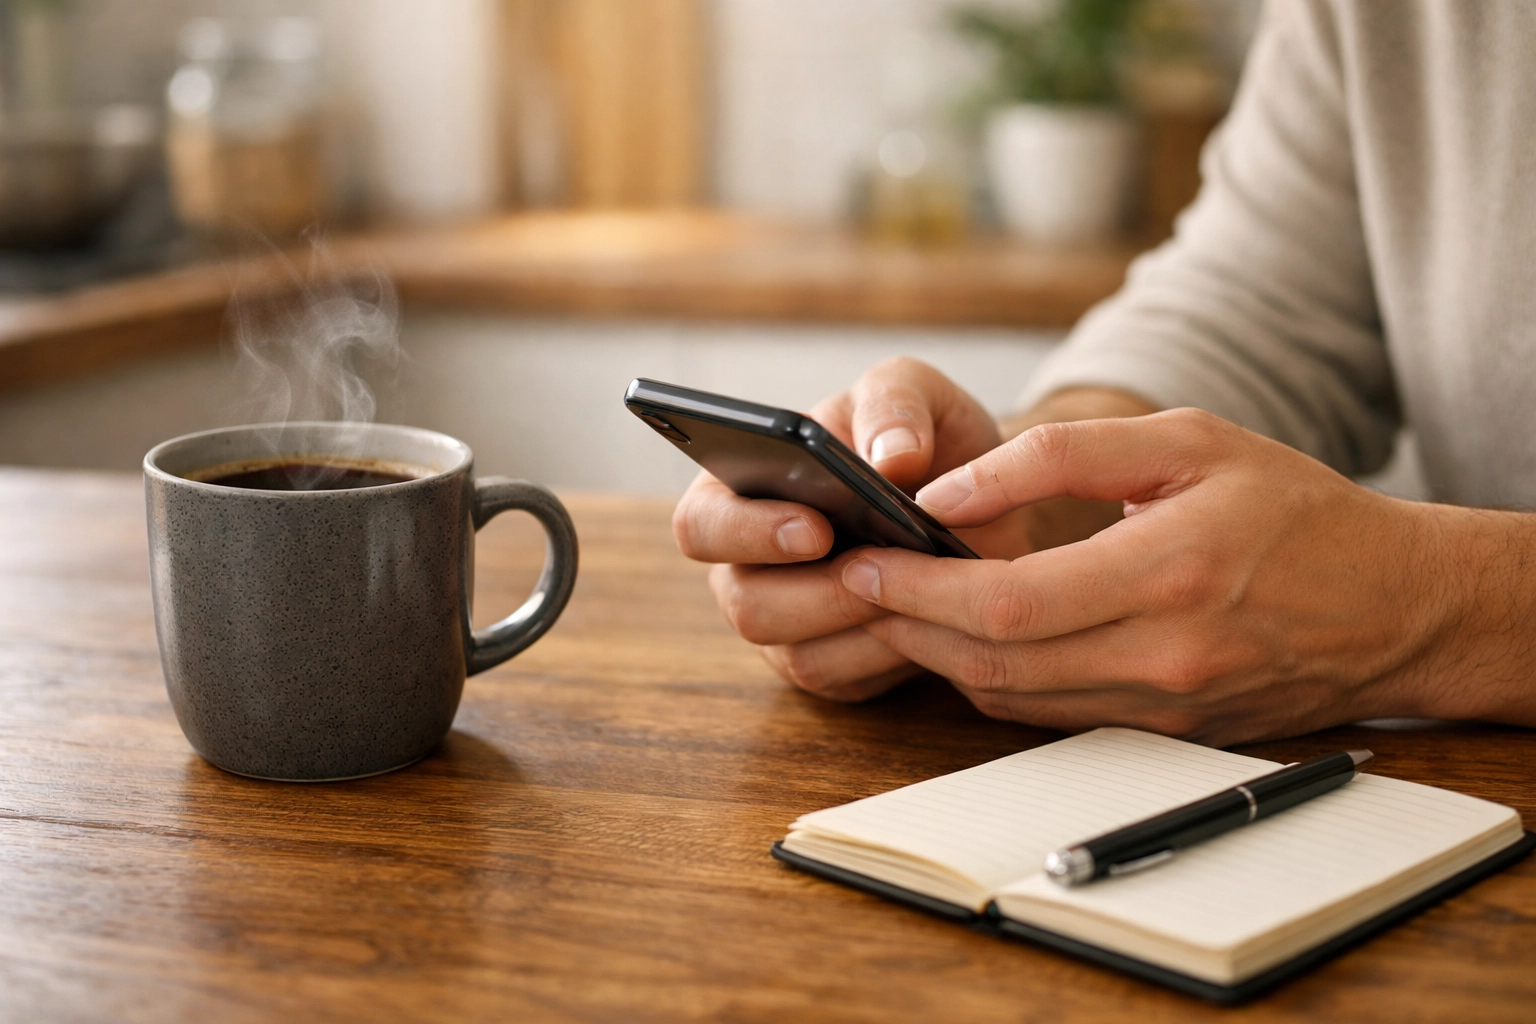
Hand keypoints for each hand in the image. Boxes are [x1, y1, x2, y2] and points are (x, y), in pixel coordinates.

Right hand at [672, 358, 1013, 700]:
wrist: (979, 499)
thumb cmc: (922, 438)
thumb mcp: (914, 393)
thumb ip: (896, 403)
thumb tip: (892, 458)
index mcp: (736, 491)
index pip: (699, 524)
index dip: (746, 533)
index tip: (815, 527)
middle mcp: (746, 567)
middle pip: (745, 605)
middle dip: (818, 593)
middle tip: (880, 567)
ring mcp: (784, 624)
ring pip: (797, 654)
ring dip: (863, 623)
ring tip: (920, 588)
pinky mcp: (829, 666)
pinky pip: (845, 679)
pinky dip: (890, 654)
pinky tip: (930, 618)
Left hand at [836, 408, 1486, 744]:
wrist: (1396, 607)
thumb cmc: (1295, 510)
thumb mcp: (1188, 442)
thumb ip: (1061, 455)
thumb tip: (950, 491)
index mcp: (1165, 572)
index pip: (1003, 603)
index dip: (917, 589)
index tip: (863, 561)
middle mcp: (1159, 656)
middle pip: (991, 663)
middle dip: (906, 625)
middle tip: (855, 585)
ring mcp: (1161, 706)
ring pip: (1010, 699)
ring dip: (938, 658)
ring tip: (894, 608)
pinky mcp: (1164, 731)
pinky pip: (1049, 715)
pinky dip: (992, 679)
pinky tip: (965, 639)